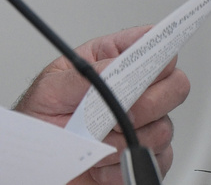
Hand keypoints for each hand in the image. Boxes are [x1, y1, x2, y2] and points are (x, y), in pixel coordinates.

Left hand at [14, 26, 190, 184]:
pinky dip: (121, 165)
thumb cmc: (41, 115)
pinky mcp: (142, 154)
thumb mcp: (51, 87)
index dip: (160, 47)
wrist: (36, 156)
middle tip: (116, 111)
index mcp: (109, 63)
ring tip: (95, 138)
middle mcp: (132, 92)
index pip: (148, 45)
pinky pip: (153, 162)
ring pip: (164, 129)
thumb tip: (114, 67)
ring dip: (124, 138)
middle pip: (174, 87)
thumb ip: (83, 76)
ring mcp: (142, 124)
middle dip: (148, 102)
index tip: (159, 54)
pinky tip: (98, 160)